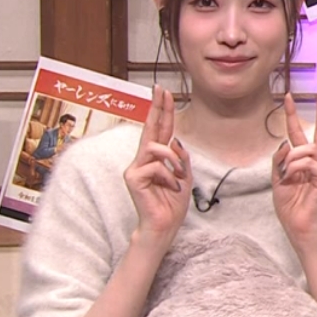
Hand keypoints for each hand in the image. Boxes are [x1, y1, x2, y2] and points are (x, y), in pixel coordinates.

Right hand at [123, 85, 191, 251]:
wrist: (164, 226)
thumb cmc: (172, 203)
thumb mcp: (184, 176)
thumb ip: (180, 158)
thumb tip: (175, 141)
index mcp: (156, 158)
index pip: (160, 130)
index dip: (162, 111)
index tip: (164, 92)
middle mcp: (143, 159)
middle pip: (150, 128)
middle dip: (157, 108)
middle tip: (161, 90)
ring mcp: (135, 167)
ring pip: (156, 147)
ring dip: (173, 161)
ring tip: (178, 178)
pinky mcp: (132, 177)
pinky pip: (155, 167)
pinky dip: (168, 177)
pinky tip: (169, 189)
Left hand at [273, 82, 316, 248]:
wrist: (298, 226)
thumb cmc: (290, 205)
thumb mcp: (276, 178)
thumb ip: (279, 159)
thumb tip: (285, 143)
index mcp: (306, 160)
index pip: (302, 132)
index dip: (295, 114)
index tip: (289, 95)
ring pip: (305, 148)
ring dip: (290, 160)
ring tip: (286, 176)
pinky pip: (307, 161)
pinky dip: (295, 168)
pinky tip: (293, 179)